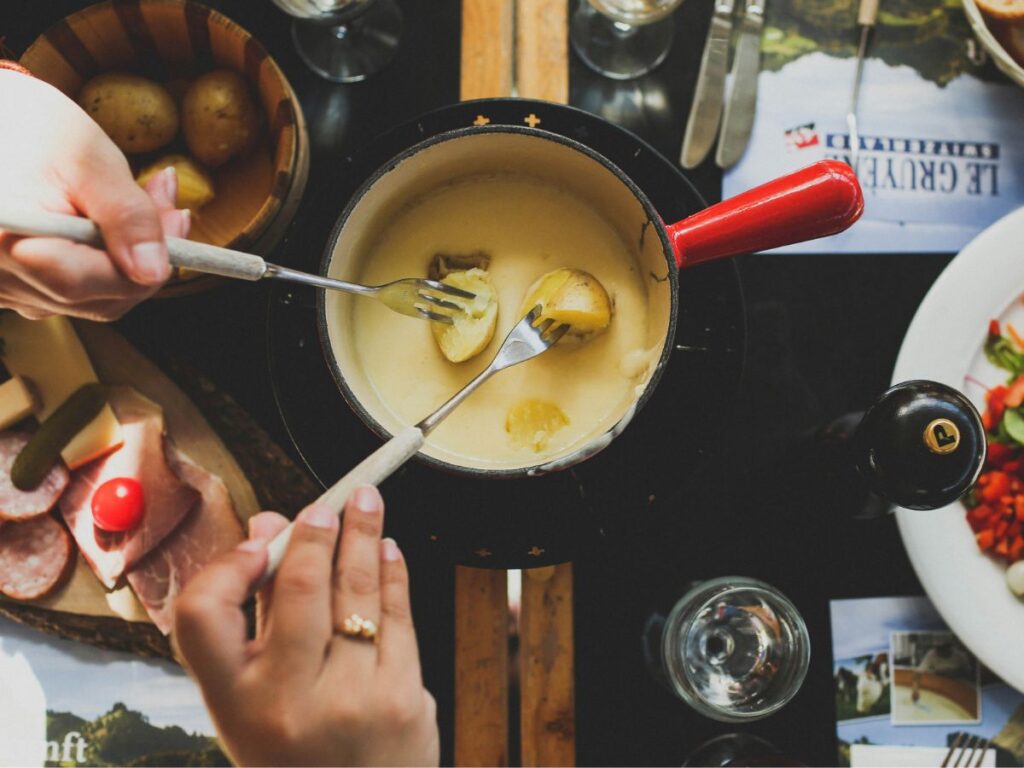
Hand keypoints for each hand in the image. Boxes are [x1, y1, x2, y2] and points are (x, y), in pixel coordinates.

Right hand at [0, 71, 188, 319]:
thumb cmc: (25, 125)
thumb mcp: (87, 159)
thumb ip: (126, 216)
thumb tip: (154, 272)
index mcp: (5, 247)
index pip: (99, 284)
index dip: (151, 261)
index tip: (177, 219)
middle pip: (99, 299)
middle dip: (145, 258)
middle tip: (169, 204)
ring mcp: (3, 289)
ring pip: (90, 298)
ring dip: (127, 257)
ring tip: (142, 199)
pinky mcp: (12, 285)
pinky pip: (70, 290)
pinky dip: (101, 261)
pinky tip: (109, 221)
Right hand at [173, 486, 439, 767]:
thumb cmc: (297, 752)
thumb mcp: (252, 703)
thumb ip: (257, 615)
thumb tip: (268, 528)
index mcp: (234, 704)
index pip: (202, 616)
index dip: (225, 567)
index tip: (256, 542)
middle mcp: (288, 701)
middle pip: (298, 588)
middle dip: (316, 533)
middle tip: (327, 504)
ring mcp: (351, 700)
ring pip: (358, 592)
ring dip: (364, 537)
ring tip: (367, 503)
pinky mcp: (403, 698)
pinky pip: (399, 616)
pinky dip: (393, 574)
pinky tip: (388, 550)